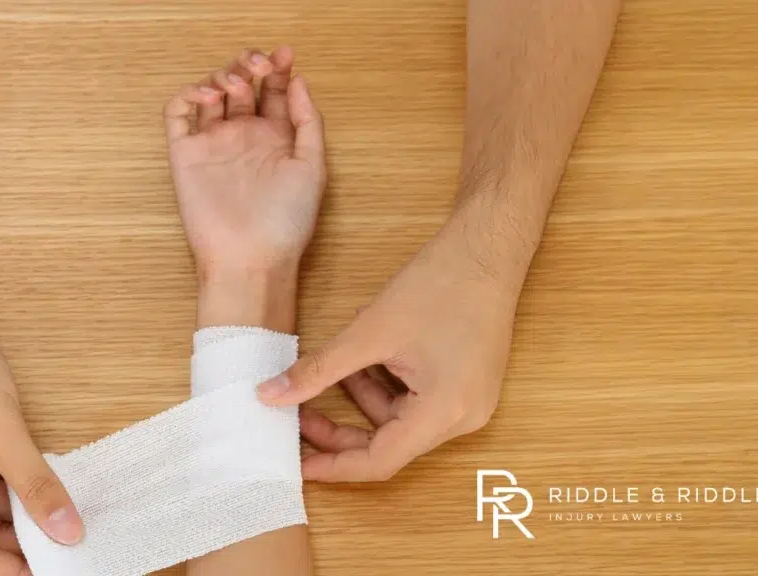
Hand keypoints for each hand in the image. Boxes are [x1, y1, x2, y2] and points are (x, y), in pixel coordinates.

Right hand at [0, 296, 82, 574]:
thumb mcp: (0, 431)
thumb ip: (35, 483)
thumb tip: (67, 528)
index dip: (11, 572)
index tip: (55, 573)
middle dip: (25, 546)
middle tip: (73, 549)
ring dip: (28, 515)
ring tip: (71, 522)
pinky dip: (24, 487)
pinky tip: (56, 489)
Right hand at [163, 46, 325, 275]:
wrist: (250, 258)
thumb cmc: (286, 222)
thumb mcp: (313, 167)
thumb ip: (307, 121)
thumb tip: (299, 80)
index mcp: (276, 139)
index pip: (275, 91)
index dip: (279, 68)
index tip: (285, 55)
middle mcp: (244, 137)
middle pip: (242, 85)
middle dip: (249, 65)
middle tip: (258, 67)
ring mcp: (214, 144)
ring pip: (211, 92)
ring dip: (222, 75)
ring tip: (235, 85)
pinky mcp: (186, 154)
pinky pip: (178, 114)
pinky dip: (188, 94)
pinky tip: (207, 96)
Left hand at [257, 206, 531, 481]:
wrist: (487, 249)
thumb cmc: (440, 284)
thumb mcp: (369, 331)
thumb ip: (318, 370)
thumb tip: (270, 395)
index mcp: (445, 411)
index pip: (381, 460)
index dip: (334, 465)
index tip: (298, 462)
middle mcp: (463, 417)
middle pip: (390, 443)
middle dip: (341, 430)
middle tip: (299, 412)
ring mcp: (468, 402)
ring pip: (400, 420)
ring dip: (361, 400)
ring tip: (334, 367)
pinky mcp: (466, 385)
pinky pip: (416, 401)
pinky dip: (385, 385)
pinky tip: (366, 357)